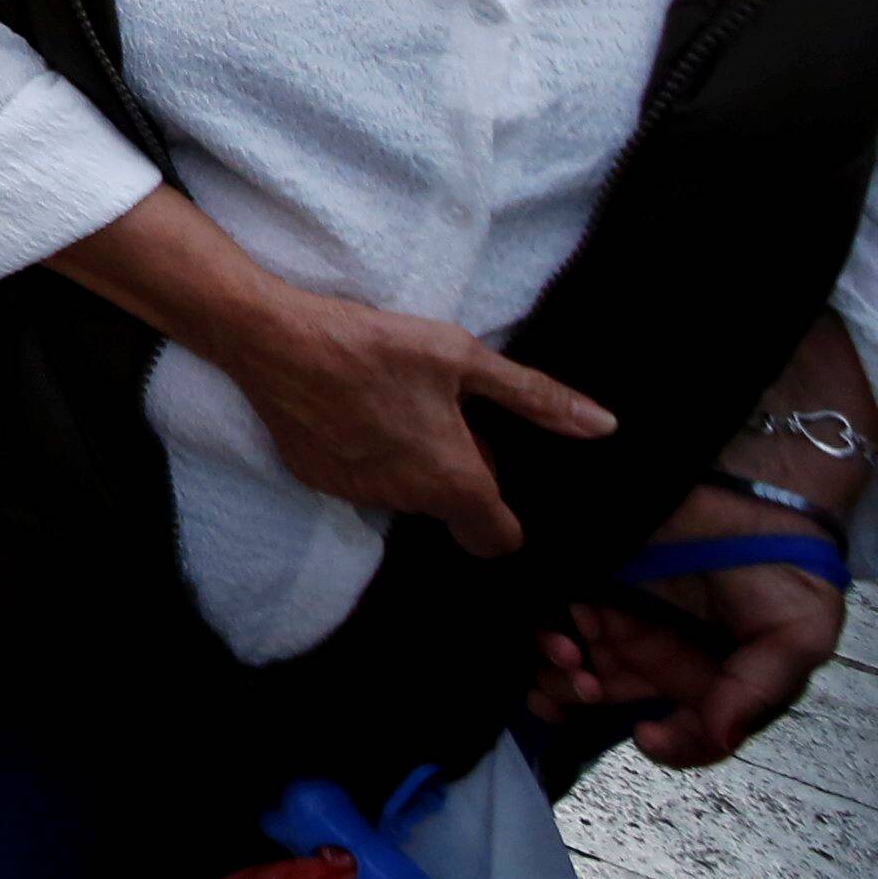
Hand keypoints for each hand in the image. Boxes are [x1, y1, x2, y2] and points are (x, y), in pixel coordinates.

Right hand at [215, 281, 613, 557]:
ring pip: (404, 493)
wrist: (272, 339)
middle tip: (437, 410)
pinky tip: (348, 409)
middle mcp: (407, 501)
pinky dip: (364, 455)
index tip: (486, 463)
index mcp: (453, 479)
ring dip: (410, 463)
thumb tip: (606, 427)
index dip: (504, 513)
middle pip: (449, 507)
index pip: (498, 539)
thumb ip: (536, 397)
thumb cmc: (376, 345)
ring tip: (390, 403)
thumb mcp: (463, 357)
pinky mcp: (315, 480)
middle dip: (454, 472)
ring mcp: (356, 495)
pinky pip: (359, 480)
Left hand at [534, 522, 842, 768]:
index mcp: (708, 685)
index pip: (683, 732)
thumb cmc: (786, 574)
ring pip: (572, 663)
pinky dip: (546, 624)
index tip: (645, 733)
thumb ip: (758, 689)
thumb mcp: (796, 638)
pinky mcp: (593, 583)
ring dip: (557, 668)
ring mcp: (622, 621)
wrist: (758, 500)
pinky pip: (554, 614)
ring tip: (566, 650)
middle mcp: (658, 661)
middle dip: (582, 700)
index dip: (665, 742)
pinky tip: (561, 620)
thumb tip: (725, 738)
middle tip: (584, 684)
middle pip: (607, 701)